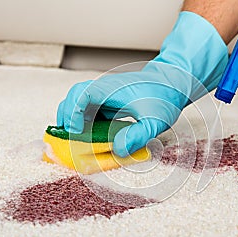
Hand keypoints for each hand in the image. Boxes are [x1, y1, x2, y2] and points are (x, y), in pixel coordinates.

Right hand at [57, 12, 227, 156]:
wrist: (172, 84)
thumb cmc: (164, 98)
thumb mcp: (155, 121)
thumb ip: (138, 135)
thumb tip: (118, 150)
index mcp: (111, 89)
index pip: (82, 94)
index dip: (73, 112)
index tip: (74, 131)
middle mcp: (105, 89)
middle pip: (75, 96)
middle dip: (66, 115)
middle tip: (65, 136)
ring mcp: (106, 94)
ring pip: (80, 102)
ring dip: (74, 119)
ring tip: (74, 139)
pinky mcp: (110, 101)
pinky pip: (91, 109)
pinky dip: (85, 122)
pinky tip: (89, 136)